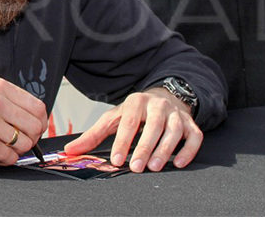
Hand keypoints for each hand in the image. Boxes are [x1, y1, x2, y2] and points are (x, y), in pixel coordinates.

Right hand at [0, 78, 47, 164]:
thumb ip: (12, 104)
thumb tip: (39, 121)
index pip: (38, 107)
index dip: (40, 123)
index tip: (35, 129)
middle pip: (35, 126)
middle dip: (30, 139)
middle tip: (17, 141)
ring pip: (24, 143)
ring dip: (15, 150)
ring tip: (0, 145)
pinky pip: (10, 157)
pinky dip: (4, 159)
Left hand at [62, 88, 202, 172]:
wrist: (164, 98)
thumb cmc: (135, 113)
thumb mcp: (113, 118)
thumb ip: (93, 135)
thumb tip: (70, 150)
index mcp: (136, 102)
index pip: (129, 122)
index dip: (122, 141)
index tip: (116, 159)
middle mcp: (158, 105)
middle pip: (153, 126)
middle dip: (144, 148)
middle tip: (136, 167)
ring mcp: (176, 114)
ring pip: (173, 131)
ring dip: (165, 150)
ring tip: (154, 167)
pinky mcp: (190, 124)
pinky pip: (194, 136)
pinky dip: (188, 150)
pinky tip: (178, 162)